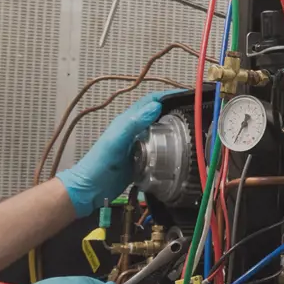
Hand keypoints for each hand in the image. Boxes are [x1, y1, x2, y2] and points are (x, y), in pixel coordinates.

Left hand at [58, 90, 185, 213]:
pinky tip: (180, 150)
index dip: (166, 95)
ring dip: (173, 127)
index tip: (185, 95)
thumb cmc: (99, 164)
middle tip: (193, 112)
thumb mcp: (116, 141)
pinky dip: (170, 146)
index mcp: (128, 121)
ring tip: (192, 129)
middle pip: (158, 114)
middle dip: (174, 109)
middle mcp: (135, 130)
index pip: (150, 101)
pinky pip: (159, 148)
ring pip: (160, 131)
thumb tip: (156, 106)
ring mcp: (139, 145)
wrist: (91, 188)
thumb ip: (133, 123)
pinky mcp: (142, 159)